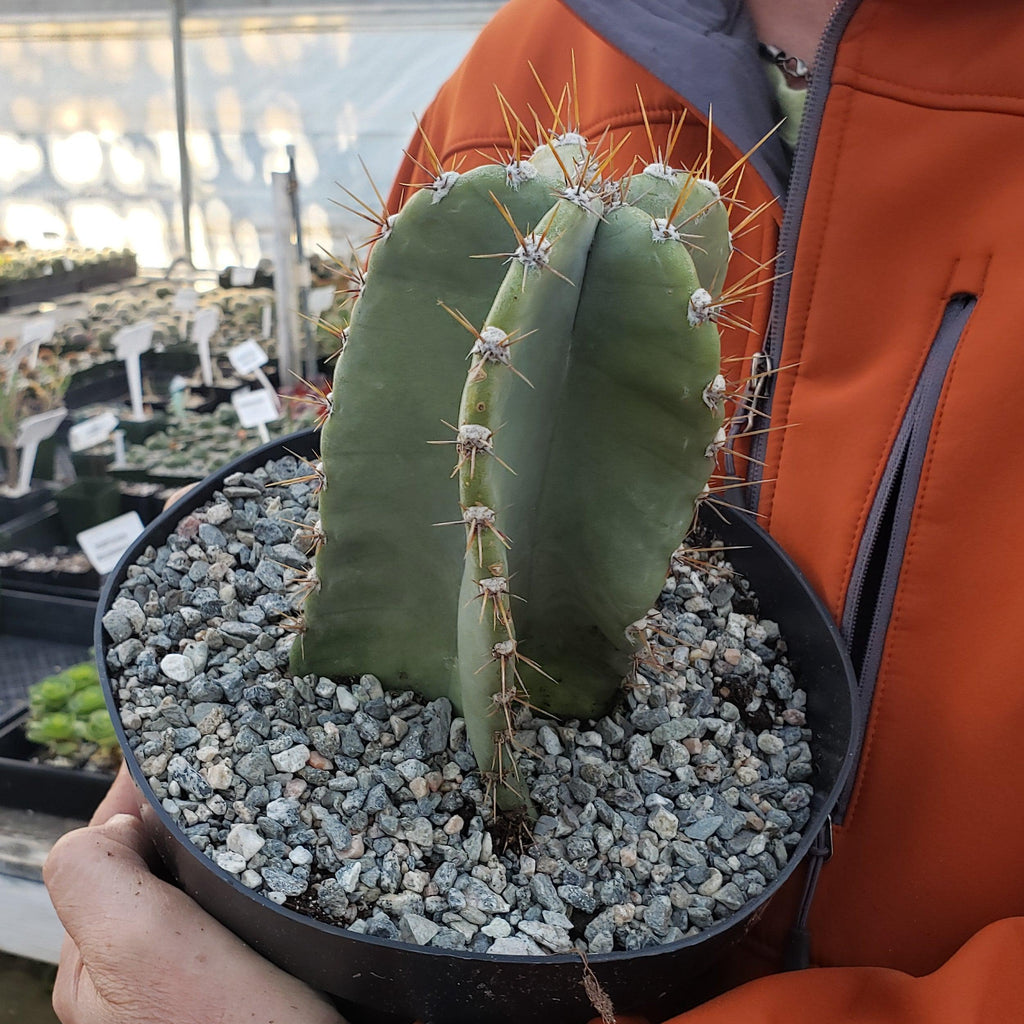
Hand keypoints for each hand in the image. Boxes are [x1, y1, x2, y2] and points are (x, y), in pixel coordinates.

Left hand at [44, 763, 346, 1023]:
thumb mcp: (141, 952)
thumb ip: (96, 877)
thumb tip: (116, 820)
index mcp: (95, 960)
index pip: (105, 842)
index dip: (142, 784)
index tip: (185, 732)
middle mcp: (135, 974)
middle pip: (149, 860)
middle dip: (188, 807)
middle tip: (241, 760)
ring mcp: (190, 983)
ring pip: (196, 886)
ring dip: (227, 839)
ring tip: (272, 798)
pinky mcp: (245, 988)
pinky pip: (236, 913)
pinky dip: (256, 875)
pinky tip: (290, 860)